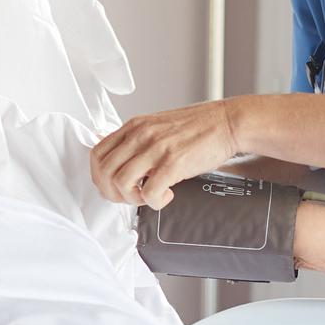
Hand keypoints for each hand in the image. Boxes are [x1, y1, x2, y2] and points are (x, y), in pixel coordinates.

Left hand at [89, 100, 240, 208]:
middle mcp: (141, 135)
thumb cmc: (198, 127)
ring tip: (149, 196)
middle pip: (104, 171)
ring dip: (132, 198)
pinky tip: (168, 195)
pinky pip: (149, 193)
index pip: (97, 153)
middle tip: (131, 196)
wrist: (228, 122)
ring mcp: (156, 148)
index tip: (113, 187)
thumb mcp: (158, 125)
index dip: (100, 177)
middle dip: (113, 192)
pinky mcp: (173, 163)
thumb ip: (137, 140)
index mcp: (134, 126)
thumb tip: (118, 156)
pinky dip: (155, 202)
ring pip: (121, 183)